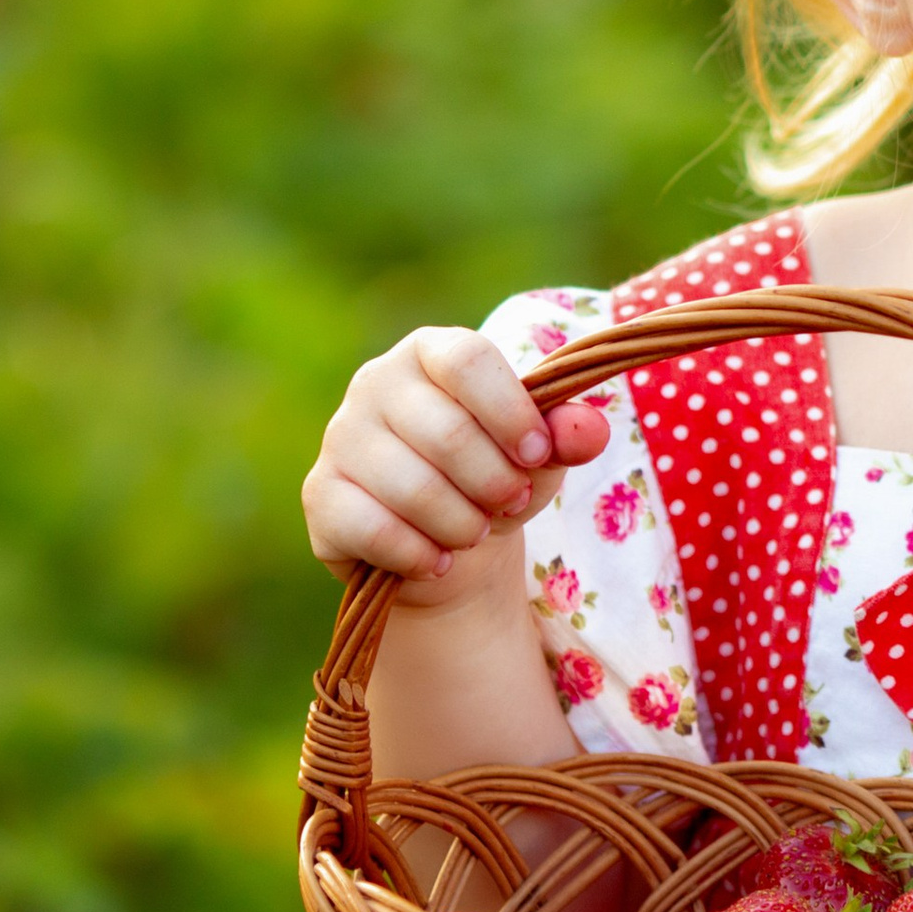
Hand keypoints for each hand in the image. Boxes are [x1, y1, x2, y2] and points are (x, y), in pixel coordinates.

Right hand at [302, 326, 610, 605]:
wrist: (445, 544)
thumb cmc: (495, 476)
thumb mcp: (540, 455)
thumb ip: (568, 435)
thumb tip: (590, 431)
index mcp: (431, 353)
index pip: (467, 360)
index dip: (509, 410)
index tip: (537, 453)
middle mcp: (375, 383)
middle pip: (446, 432)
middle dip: (495, 482)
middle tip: (512, 503)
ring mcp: (340, 437)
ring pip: (413, 488)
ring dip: (462, 524)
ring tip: (475, 530)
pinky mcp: (321, 494)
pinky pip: (376, 530)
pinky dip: (421, 555)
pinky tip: (437, 558)